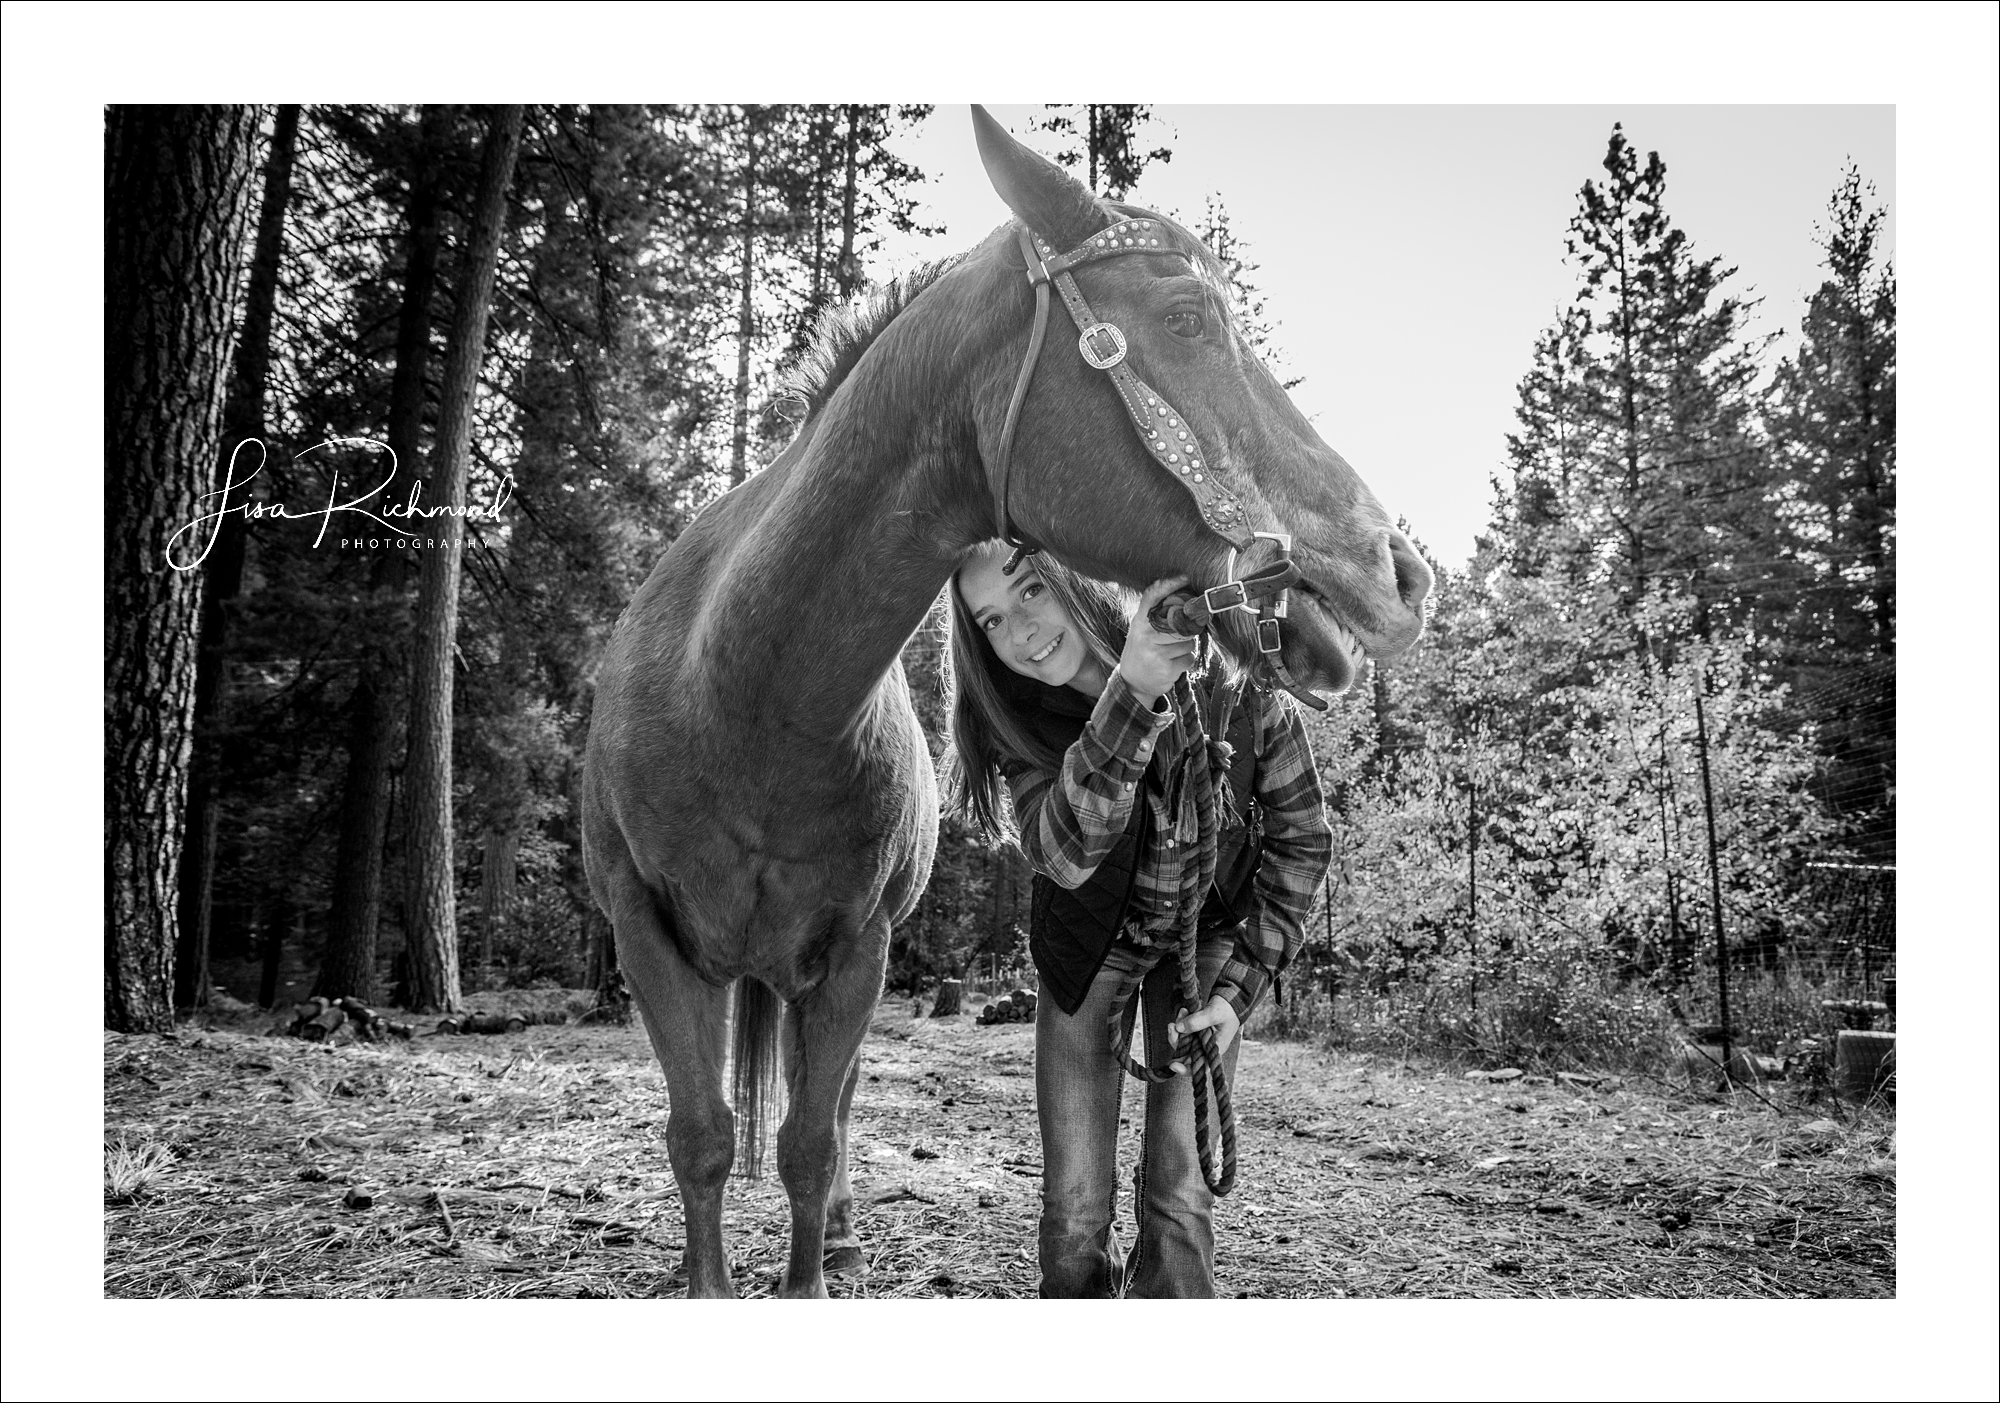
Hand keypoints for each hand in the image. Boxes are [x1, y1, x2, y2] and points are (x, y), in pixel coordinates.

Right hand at [1119, 577, 1199, 705]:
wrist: (1132, 683)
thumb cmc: (1143, 651)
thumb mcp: (1142, 629)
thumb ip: (1157, 614)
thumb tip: (1184, 596)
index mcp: (1139, 621)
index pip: (1153, 597)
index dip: (1170, 584)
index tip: (1185, 577)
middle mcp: (1145, 635)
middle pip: (1181, 623)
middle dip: (1185, 631)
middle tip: (1173, 640)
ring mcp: (1155, 653)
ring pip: (1188, 642)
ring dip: (1185, 648)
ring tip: (1169, 654)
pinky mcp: (1165, 669)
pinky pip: (1188, 659)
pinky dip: (1185, 662)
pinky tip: (1171, 665)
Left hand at [1167, 994, 1239, 1073]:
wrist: (1231, 1001)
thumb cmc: (1227, 1010)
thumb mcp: (1213, 1014)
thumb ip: (1197, 1021)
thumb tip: (1179, 1028)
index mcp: (1214, 1050)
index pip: (1199, 1066)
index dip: (1184, 1069)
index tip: (1172, 1065)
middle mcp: (1206, 1048)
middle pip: (1186, 1054)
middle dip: (1176, 1041)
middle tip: (1172, 1026)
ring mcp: (1200, 1040)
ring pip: (1182, 1042)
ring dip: (1177, 1029)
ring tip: (1181, 1013)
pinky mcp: (1195, 1032)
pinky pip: (1183, 1031)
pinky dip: (1180, 1023)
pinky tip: (1183, 1012)